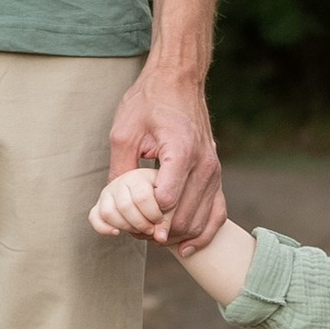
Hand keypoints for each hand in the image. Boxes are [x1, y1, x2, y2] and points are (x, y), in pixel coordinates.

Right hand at [90, 168, 169, 241]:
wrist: (153, 190)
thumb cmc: (162, 195)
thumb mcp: (170, 203)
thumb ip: (168, 219)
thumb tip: (160, 238)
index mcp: (139, 176)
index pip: (142, 197)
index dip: (153, 215)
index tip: (160, 220)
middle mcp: (120, 181)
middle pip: (125, 207)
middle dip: (140, 224)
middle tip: (151, 228)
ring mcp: (108, 192)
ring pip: (108, 212)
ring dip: (125, 226)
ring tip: (139, 228)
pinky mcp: (100, 204)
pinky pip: (94, 217)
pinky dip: (104, 228)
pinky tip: (117, 232)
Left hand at [109, 63, 225, 250]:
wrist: (178, 81)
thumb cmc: (149, 102)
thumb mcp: (124, 131)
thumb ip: (120, 169)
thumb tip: (111, 203)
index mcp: (181, 152)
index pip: (165, 202)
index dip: (143, 216)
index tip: (127, 215)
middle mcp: (204, 165)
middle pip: (183, 218)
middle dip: (157, 231)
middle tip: (134, 231)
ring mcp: (214, 171)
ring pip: (200, 221)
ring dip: (176, 236)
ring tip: (151, 236)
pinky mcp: (217, 175)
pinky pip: (217, 213)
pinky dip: (203, 234)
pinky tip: (185, 247)